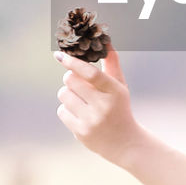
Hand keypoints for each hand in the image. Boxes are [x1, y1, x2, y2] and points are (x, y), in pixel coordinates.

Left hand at [53, 44, 143, 166]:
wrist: (125, 143)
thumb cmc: (119, 108)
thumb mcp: (119, 86)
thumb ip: (112, 64)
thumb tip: (106, 41)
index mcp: (114, 91)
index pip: (90, 72)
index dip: (73, 62)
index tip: (59, 55)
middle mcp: (103, 105)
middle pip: (71, 80)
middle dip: (70, 79)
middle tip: (78, 84)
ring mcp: (91, 120)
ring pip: (63, 95)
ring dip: (68, 94)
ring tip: (80, 101)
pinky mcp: (81, 132)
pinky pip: (62, 111)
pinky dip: (67, 110)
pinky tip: (79, 114)